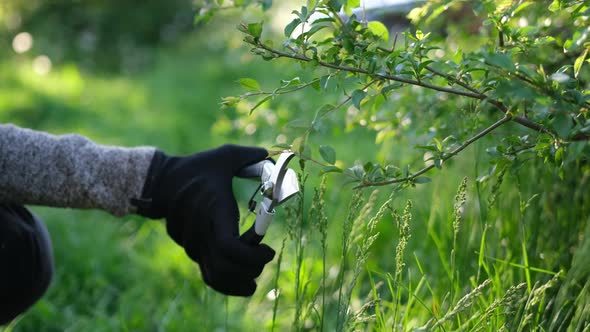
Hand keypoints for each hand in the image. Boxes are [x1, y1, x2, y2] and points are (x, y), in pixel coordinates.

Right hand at [133, 144, 274, 295]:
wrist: (160, 183)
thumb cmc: (197, 168)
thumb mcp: (224, 156)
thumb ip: (251, 155)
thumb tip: (273, 154)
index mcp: (213, 212)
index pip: (229, 248)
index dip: (252, 256)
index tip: (269, 251)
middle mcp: (202, 234)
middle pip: (227, 268)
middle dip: (251, 268)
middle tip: (265, 257)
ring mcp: (194, 245)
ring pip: (217, 277)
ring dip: (240, 280)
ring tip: (255, 276)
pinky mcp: (192, 251)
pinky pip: (209, 277)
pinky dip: (227, 284)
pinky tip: (244, 284)